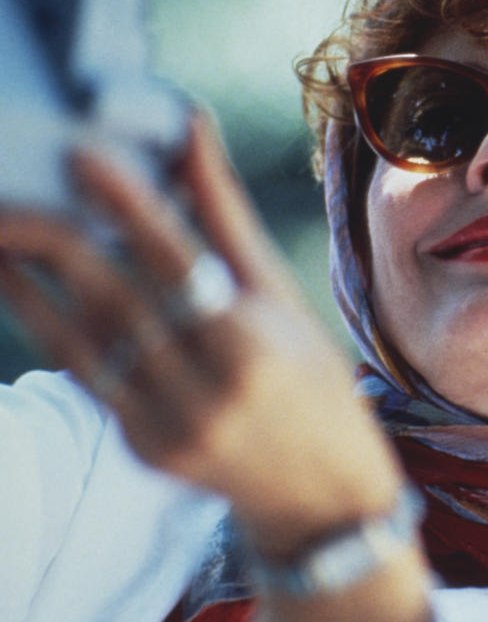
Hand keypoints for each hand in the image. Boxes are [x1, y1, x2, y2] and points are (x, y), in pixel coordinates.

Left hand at [0, 112, 401, 551]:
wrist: (322, 492)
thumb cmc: (314, 378)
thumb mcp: (284, 296)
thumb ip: (227, 217)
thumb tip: (193, 129)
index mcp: (253, 343)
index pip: (180, 261)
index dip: (129, 205)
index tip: (81, 155)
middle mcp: (207, 388)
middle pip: (115, 300)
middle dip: (52, 240)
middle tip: (8, 192)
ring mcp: (167, 426)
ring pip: (83, 339)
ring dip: (28, 281)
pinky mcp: (141, 449)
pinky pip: (87, 375)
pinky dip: (48, 325)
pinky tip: (19, 284)